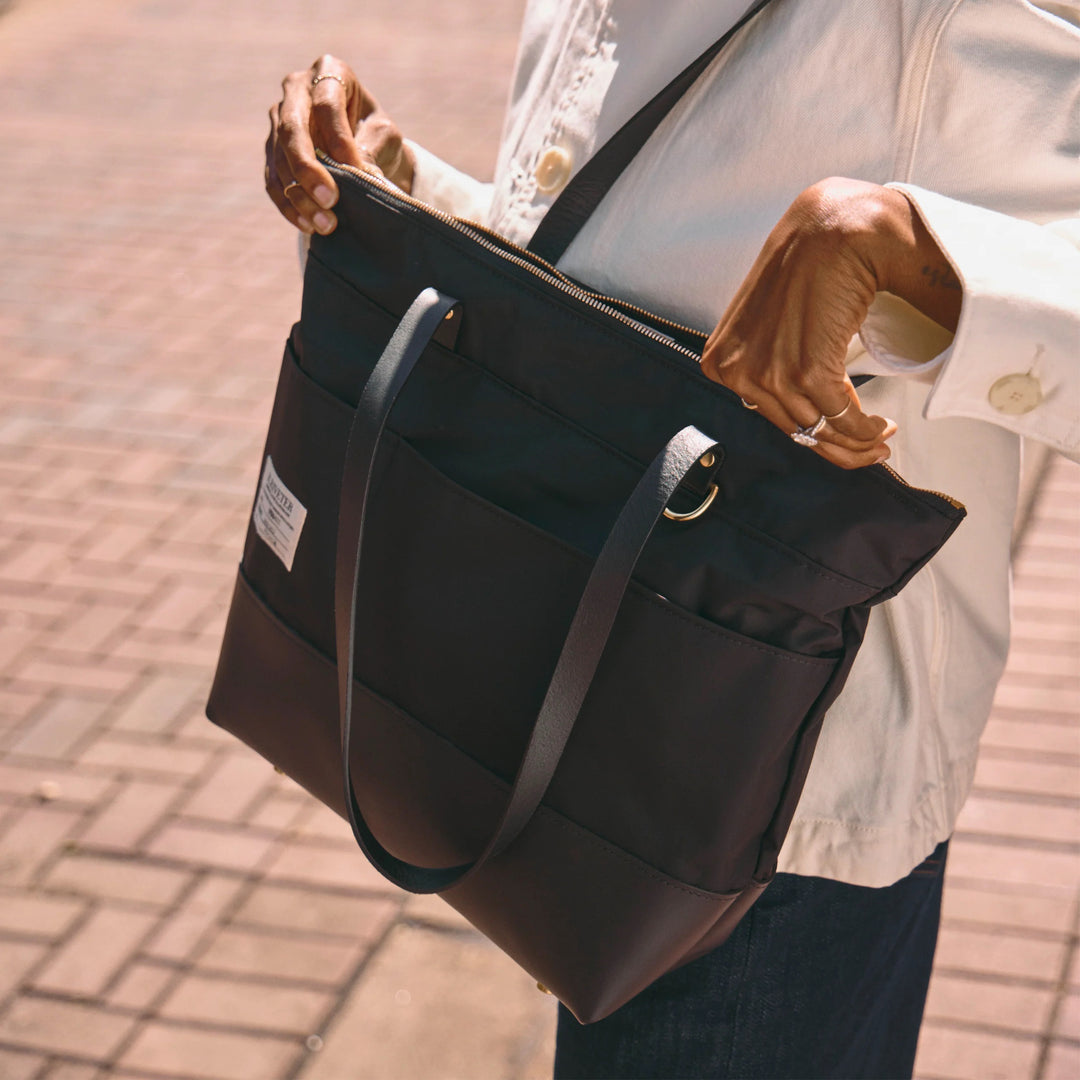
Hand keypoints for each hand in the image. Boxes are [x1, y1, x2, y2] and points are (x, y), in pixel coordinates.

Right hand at [265, 54, 414, 235]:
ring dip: (300, 196)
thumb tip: (360, 175)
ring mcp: (278, 119)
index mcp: (329, 72)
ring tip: (326, 224)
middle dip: (309, 169)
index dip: (338, 138)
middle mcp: (296, 90)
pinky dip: (289, 205)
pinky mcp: (271, 150)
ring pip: (280, 158)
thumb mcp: (384, 134)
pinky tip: (308, 226)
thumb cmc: (376, 133)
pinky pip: (273, 180)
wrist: (362, 146)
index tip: (356, 170)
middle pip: (292, 129)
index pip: (326, 104)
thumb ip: (372, 147)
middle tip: (330, 201)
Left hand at [700, 178, 961, 468]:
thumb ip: (774, 358)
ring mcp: (766, 373)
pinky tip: (880, 426)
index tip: (842, 441)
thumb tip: (802, 407)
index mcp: (722, 361)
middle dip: (837, 446)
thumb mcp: (774, 318)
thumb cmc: (811, 264)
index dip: (811, 435)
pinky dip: (863, 429)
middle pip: (793, 429)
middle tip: (872, 446)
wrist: (836, 227)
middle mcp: (735, 371)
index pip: (768, 417)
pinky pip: (837, 416)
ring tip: (881, 435)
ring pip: (817, 428)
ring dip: (856, 440)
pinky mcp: (803, 369)